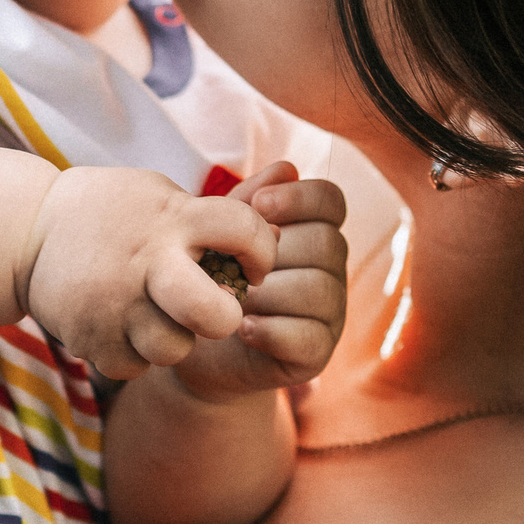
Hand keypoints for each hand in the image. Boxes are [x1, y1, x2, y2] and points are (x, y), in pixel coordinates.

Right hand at [17, 166, 276, 379]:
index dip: (263, 248)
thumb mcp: (162, 194)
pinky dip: (135, 352)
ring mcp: (116, 306)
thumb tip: (290, 184)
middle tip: (215, 307)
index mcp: (171, 220)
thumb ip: (223, 205)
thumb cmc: (111, 212)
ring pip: (175, 349)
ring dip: (175, 336)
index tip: (254, 258)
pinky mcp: (92, 339)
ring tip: (156, 310)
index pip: (245, 232)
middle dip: (225, 317)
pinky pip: (136, 366)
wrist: (25, 231)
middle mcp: (147, 264)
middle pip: (215, 315)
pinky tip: (124, 323)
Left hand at [168, 163, 348, 403]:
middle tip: (232, 265)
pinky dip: (272, 330)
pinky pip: (310, 336)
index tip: (258, 205)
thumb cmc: (208, 282)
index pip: (332, 201)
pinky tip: (242, 327)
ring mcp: (329, 314)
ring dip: (269, 293)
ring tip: (231, 299)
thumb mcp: (218, 238)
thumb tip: (286, 168)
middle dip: (275, 252)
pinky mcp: (316, 354)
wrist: (192, 347)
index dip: (301, 198)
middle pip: (327, 243)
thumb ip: (247, 204)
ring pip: (320, 289)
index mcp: (312, 233)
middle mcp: (330, 270)